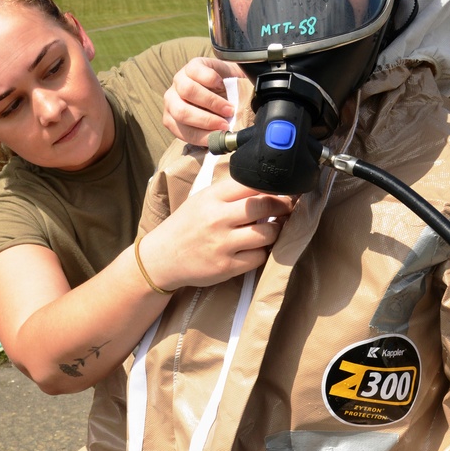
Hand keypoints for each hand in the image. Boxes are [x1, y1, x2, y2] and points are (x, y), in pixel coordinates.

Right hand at [141, 175, 293, 292]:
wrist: (162, 258)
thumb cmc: (186, 226)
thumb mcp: (202, 200)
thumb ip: (230, 193)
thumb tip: (266, 187)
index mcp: (212, 197)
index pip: (252, 184)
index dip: (273, 186)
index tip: (282, 190)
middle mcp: (217, 218)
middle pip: (264, 205)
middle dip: (283, 206)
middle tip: (287, 207)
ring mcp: (222, 244)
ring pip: (267, 233)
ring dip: (275, 231)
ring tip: (271, 229)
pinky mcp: (226, 266)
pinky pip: (259, 257)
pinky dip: (262, 252)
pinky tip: (256, 248)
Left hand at [163, 57, 244, 146]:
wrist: (229, 83)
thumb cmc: (221, 107)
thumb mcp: (215, 122)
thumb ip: (212, 132)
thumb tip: (219, 142)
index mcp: (173, 118)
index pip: (183, 131)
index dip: (203, 136)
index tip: (220, 136)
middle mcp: (171, 99)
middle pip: (181, 111)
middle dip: (206, 120)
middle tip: (226, 122)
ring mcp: (179, 80)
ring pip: (188, 91)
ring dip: (212, 103)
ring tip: (229, 108)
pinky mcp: (192, 65)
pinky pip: (199, 73)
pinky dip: (213, 81)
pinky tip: (222, 86)